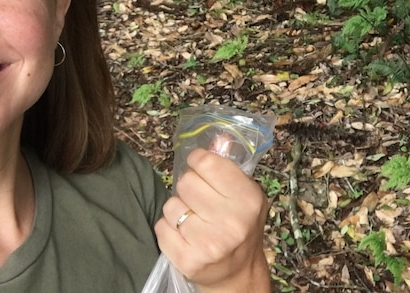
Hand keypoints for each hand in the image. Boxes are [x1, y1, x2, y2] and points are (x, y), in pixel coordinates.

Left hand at [154, 149, 270, 291]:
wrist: (238, 273)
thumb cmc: (240, 226)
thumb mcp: (244, 194)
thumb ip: (228, 166)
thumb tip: (217, 137)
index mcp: (248, 198)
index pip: (207, 162)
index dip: (198, 162)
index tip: (201, 169)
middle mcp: (231, 221)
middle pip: (185, 182)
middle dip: (189, 189)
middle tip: (200, 201)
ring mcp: (209, 243)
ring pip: (170, 205)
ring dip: (178, 210)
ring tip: (194, 220)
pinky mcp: (188, 259)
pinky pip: (161, 226)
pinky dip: (168, 229)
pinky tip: (185, 236)